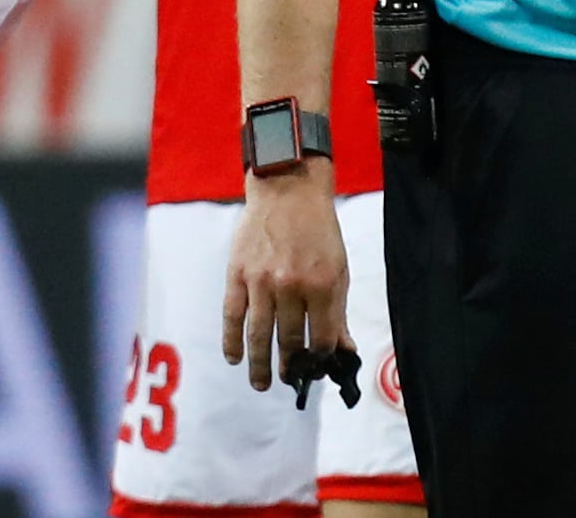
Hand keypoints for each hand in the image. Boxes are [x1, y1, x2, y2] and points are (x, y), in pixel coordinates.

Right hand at [222, 169, 351, 391]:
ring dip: (259, 364)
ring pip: (259, 335)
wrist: (288, 191)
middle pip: (289, 339)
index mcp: (322, 283)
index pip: (322, 336)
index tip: (317, 368)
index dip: (320, 358)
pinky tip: (235, 358)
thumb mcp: (339, 267)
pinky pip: (232, 316)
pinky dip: (232, 341)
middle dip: (291, 365)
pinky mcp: (237, 275)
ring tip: (262, 384)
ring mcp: (261, 281)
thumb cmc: (319, 231)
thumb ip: (338, 310)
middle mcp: (291, 285)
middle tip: (290, 379)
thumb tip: (344, 349)